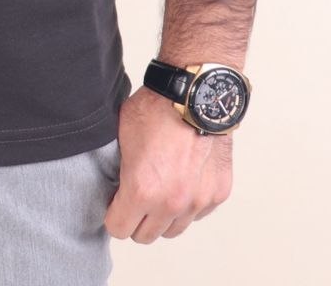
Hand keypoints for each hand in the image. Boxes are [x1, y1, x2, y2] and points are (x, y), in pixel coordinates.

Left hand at [103, 86, 234, 242]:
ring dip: (163, 216)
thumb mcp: (121, 136)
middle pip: (146, 236)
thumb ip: (119, 169)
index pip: (119, 228)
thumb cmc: (156, 108)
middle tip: (135, 198)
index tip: (115, 204)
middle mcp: (171, 202)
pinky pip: (197, 213)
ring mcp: (197, 200)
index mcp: (142, 189)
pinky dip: (188, 204)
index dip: (113, 215)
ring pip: (173, 230)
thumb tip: (113, 185)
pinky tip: (181, 180)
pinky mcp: (217, 193)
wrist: (194, 94)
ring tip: (159, 189)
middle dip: (136, 219)